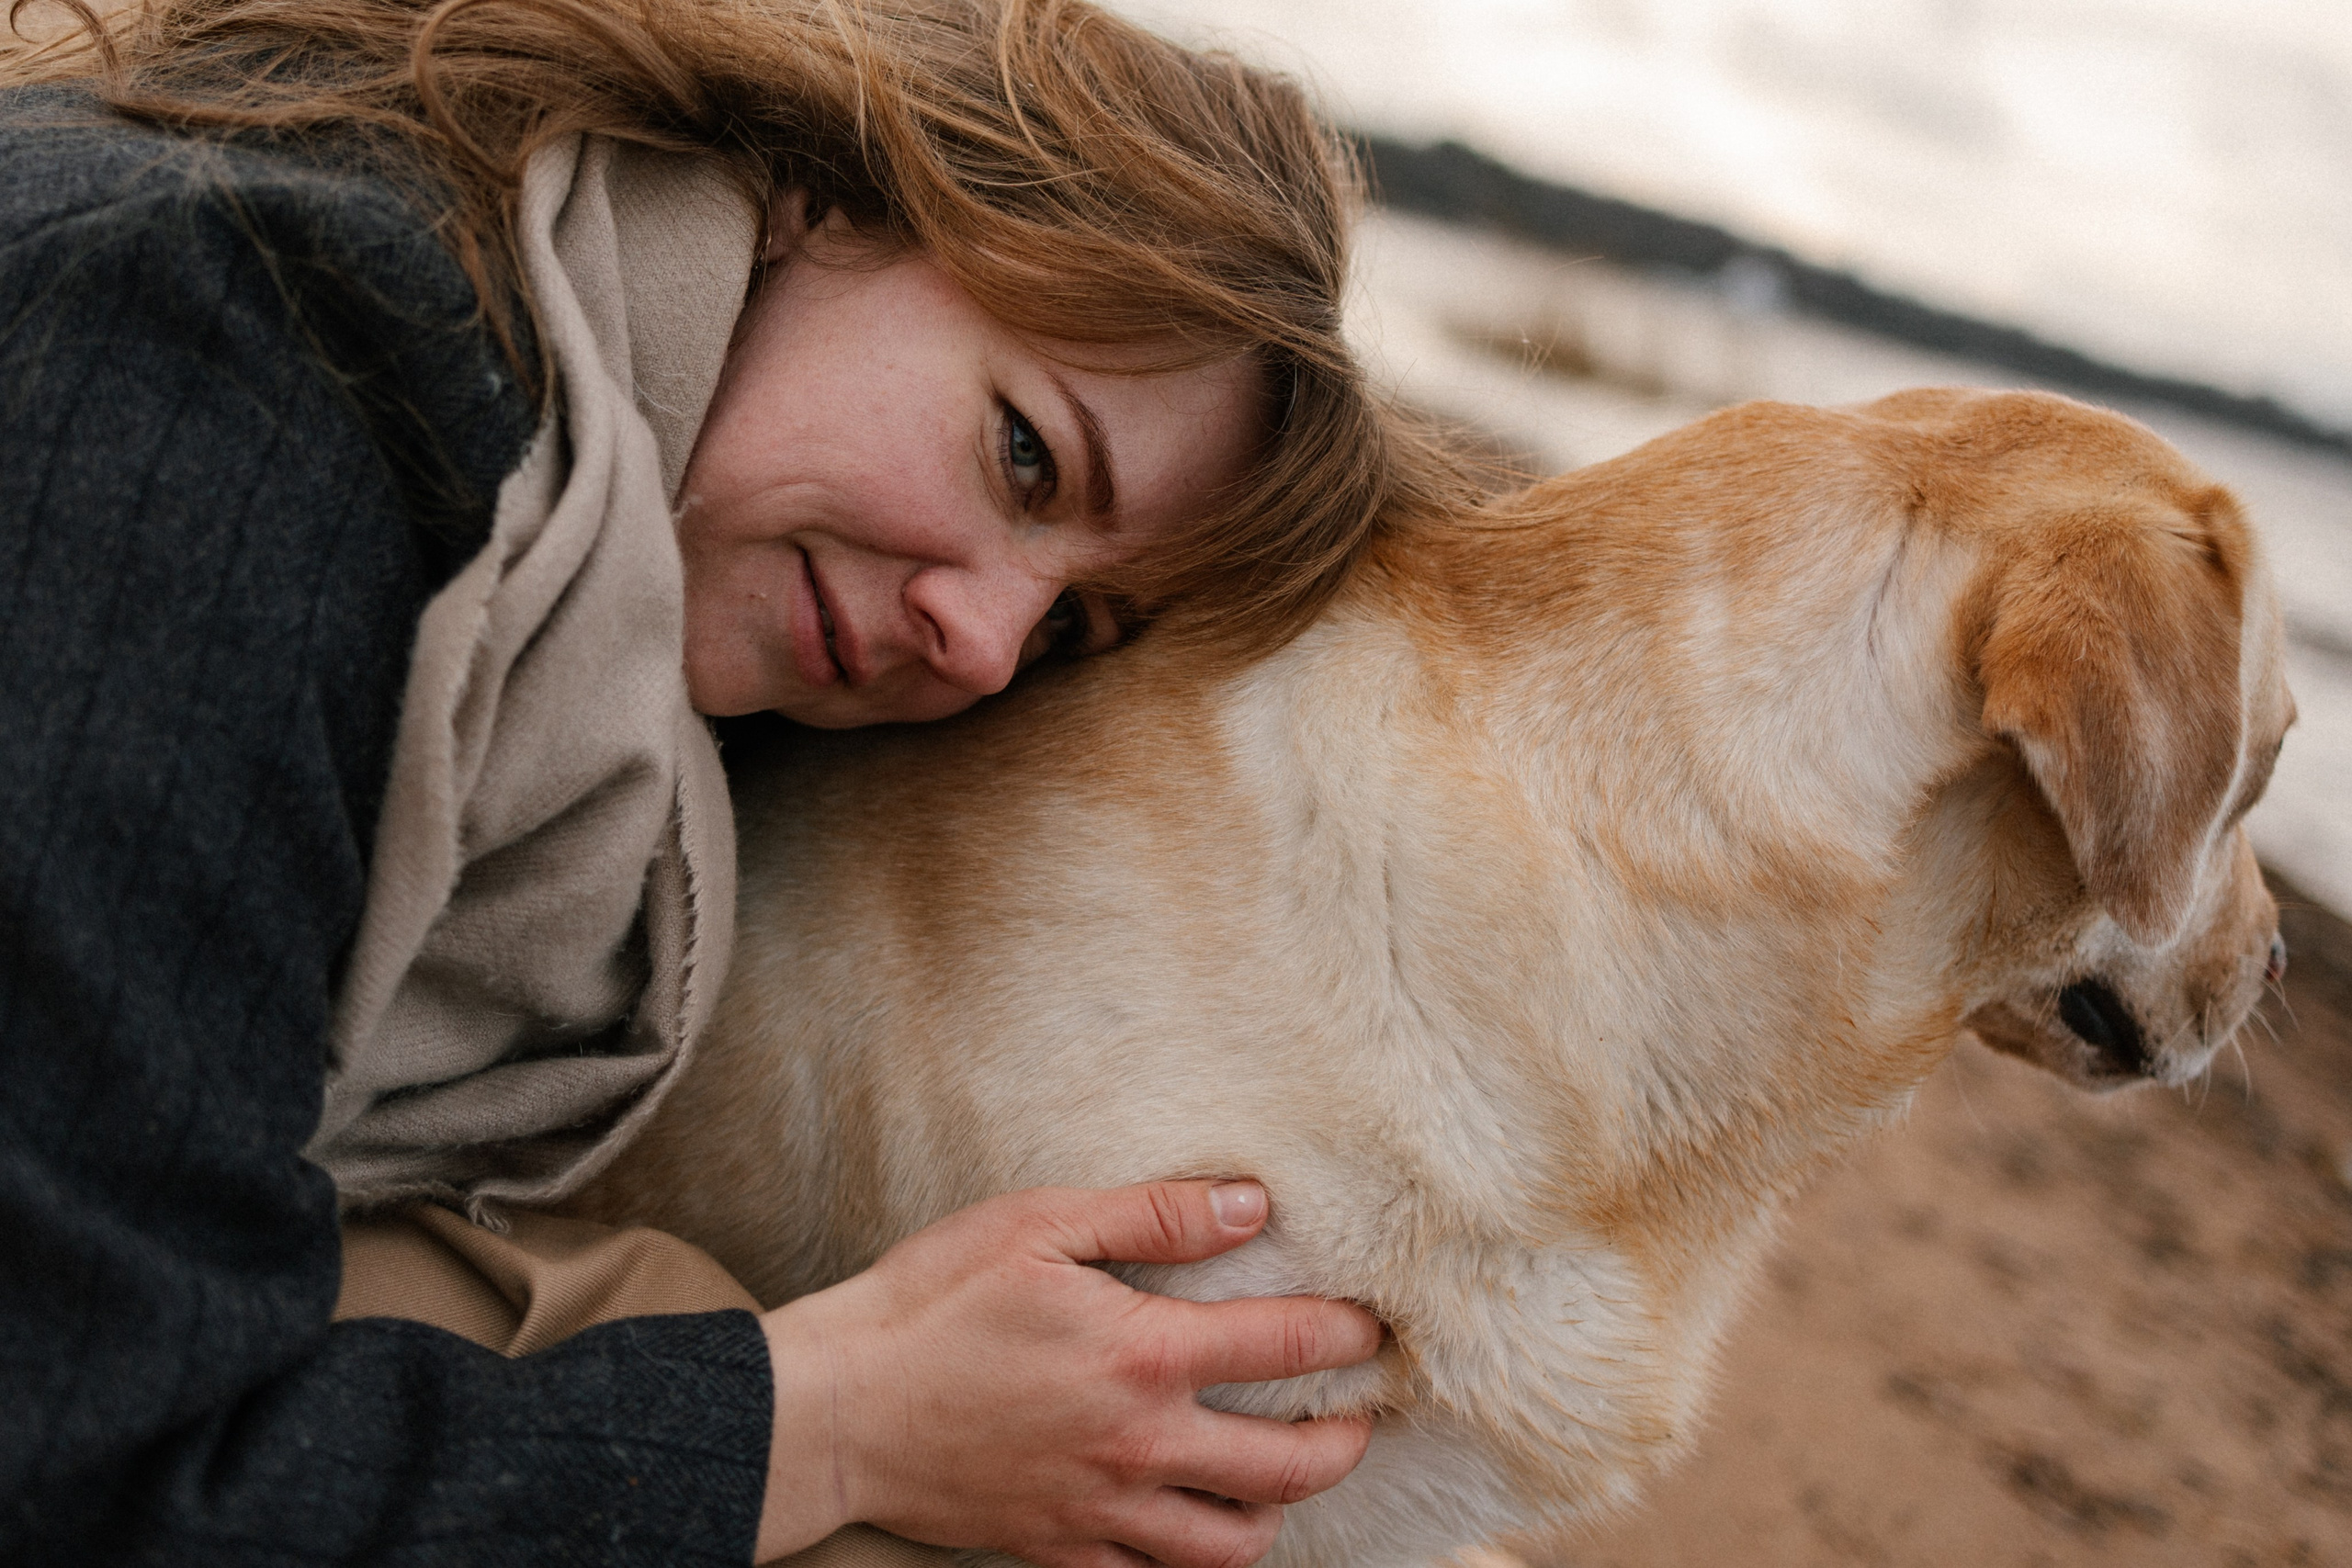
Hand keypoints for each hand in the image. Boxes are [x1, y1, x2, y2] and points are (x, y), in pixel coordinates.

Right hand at [752, 1180, 1382, 1566]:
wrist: (836, 1409)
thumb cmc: (930, 1301)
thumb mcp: (1039, 1226)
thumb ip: (1155, 1217)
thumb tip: (1251, 1204)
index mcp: (1142, 1356)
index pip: (1285, 1348)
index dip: (1347, 1334)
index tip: (1374, 1325)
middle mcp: (1139, 1446)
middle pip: (1288, 1469)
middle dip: (1345, 1442)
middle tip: (1361, 1416)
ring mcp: (1102, 1511)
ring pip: (1233, 1544)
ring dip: (1278, 1512)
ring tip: (1285, 1477)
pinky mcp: (1062, 1551)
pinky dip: (1193, 1559)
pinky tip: (1196, 1523)